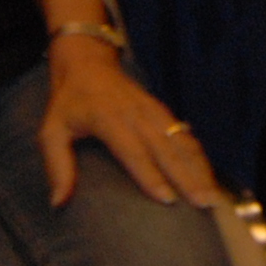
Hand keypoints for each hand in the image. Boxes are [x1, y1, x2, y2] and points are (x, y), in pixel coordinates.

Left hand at [38, 33, 222, 209]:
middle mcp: (136, 114)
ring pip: (181, 141)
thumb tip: (58, 203)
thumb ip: (57, 166)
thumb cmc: (68, 102)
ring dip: (199, 168)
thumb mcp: (51, 130)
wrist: (88, 61)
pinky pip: (185, 134)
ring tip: (214, 194)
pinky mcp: (161, 110)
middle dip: (187, 177)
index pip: (133, 150)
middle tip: (205, 202)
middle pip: (166, 149)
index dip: (150, 175)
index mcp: (108, 119)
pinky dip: (199, 155)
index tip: (168, 199)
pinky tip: (210, 175)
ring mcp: (153, 110)